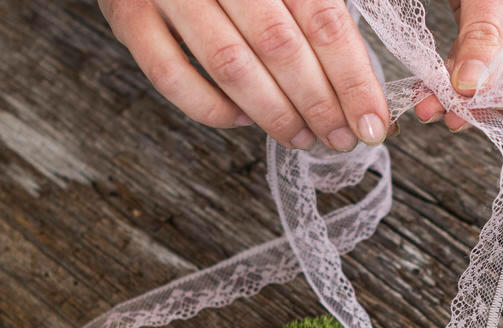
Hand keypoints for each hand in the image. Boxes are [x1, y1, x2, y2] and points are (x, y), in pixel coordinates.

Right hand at [98, 0, 389, 150]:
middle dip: (319, 104)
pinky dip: (213, 109)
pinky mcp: (128, 16)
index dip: (353, 80)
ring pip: (231, 67)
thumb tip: (365, 83)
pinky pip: (172, 78)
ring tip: (301, 137)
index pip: (325, 21)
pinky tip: (243, 119)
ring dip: (274, 115)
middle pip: (281, 48)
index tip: (373, 123)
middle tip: (341, 138)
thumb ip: (320, 10)